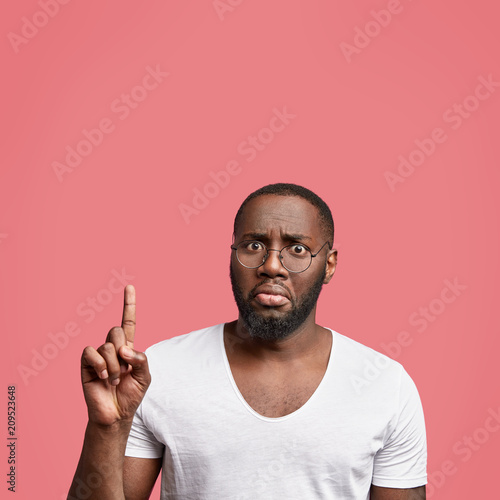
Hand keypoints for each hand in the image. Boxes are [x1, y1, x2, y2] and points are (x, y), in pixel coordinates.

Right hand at [80, 285, 150, 425]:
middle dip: (123, 350)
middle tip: (124, 370)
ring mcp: (98, 356)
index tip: (129, 286)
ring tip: (114, 379)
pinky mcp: (86, 364)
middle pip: (116, 331)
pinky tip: (102, 377)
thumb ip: (141, 358)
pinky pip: (91, 352)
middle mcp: (112, 348)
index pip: (128, 322)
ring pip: (106, 345)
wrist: (116, 415)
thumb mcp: (145, 376)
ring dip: (114, 365)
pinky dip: (100, 364)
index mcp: (128, 348)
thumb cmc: (131, 395)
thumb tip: (124, 349)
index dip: (128, 304)